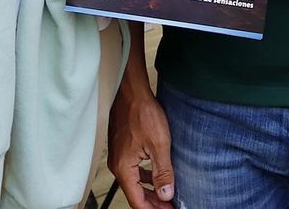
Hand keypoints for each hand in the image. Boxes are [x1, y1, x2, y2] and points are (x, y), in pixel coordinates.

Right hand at [107, 75, 174, 208]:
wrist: (130, 91)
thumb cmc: (141, 112)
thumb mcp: (159, 144)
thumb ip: (162, 172)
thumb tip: (165, 195)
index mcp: (124, 168)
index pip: (137, 201)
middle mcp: (118, 166)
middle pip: (135, 194)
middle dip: (153, 203)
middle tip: (171, 206)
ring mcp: (119, 157)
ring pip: (134, 183)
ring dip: (150, 191)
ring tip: (167, 195)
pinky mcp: (123, 149)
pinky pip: (133, 171)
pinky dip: (146, 178)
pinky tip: (157, 176)